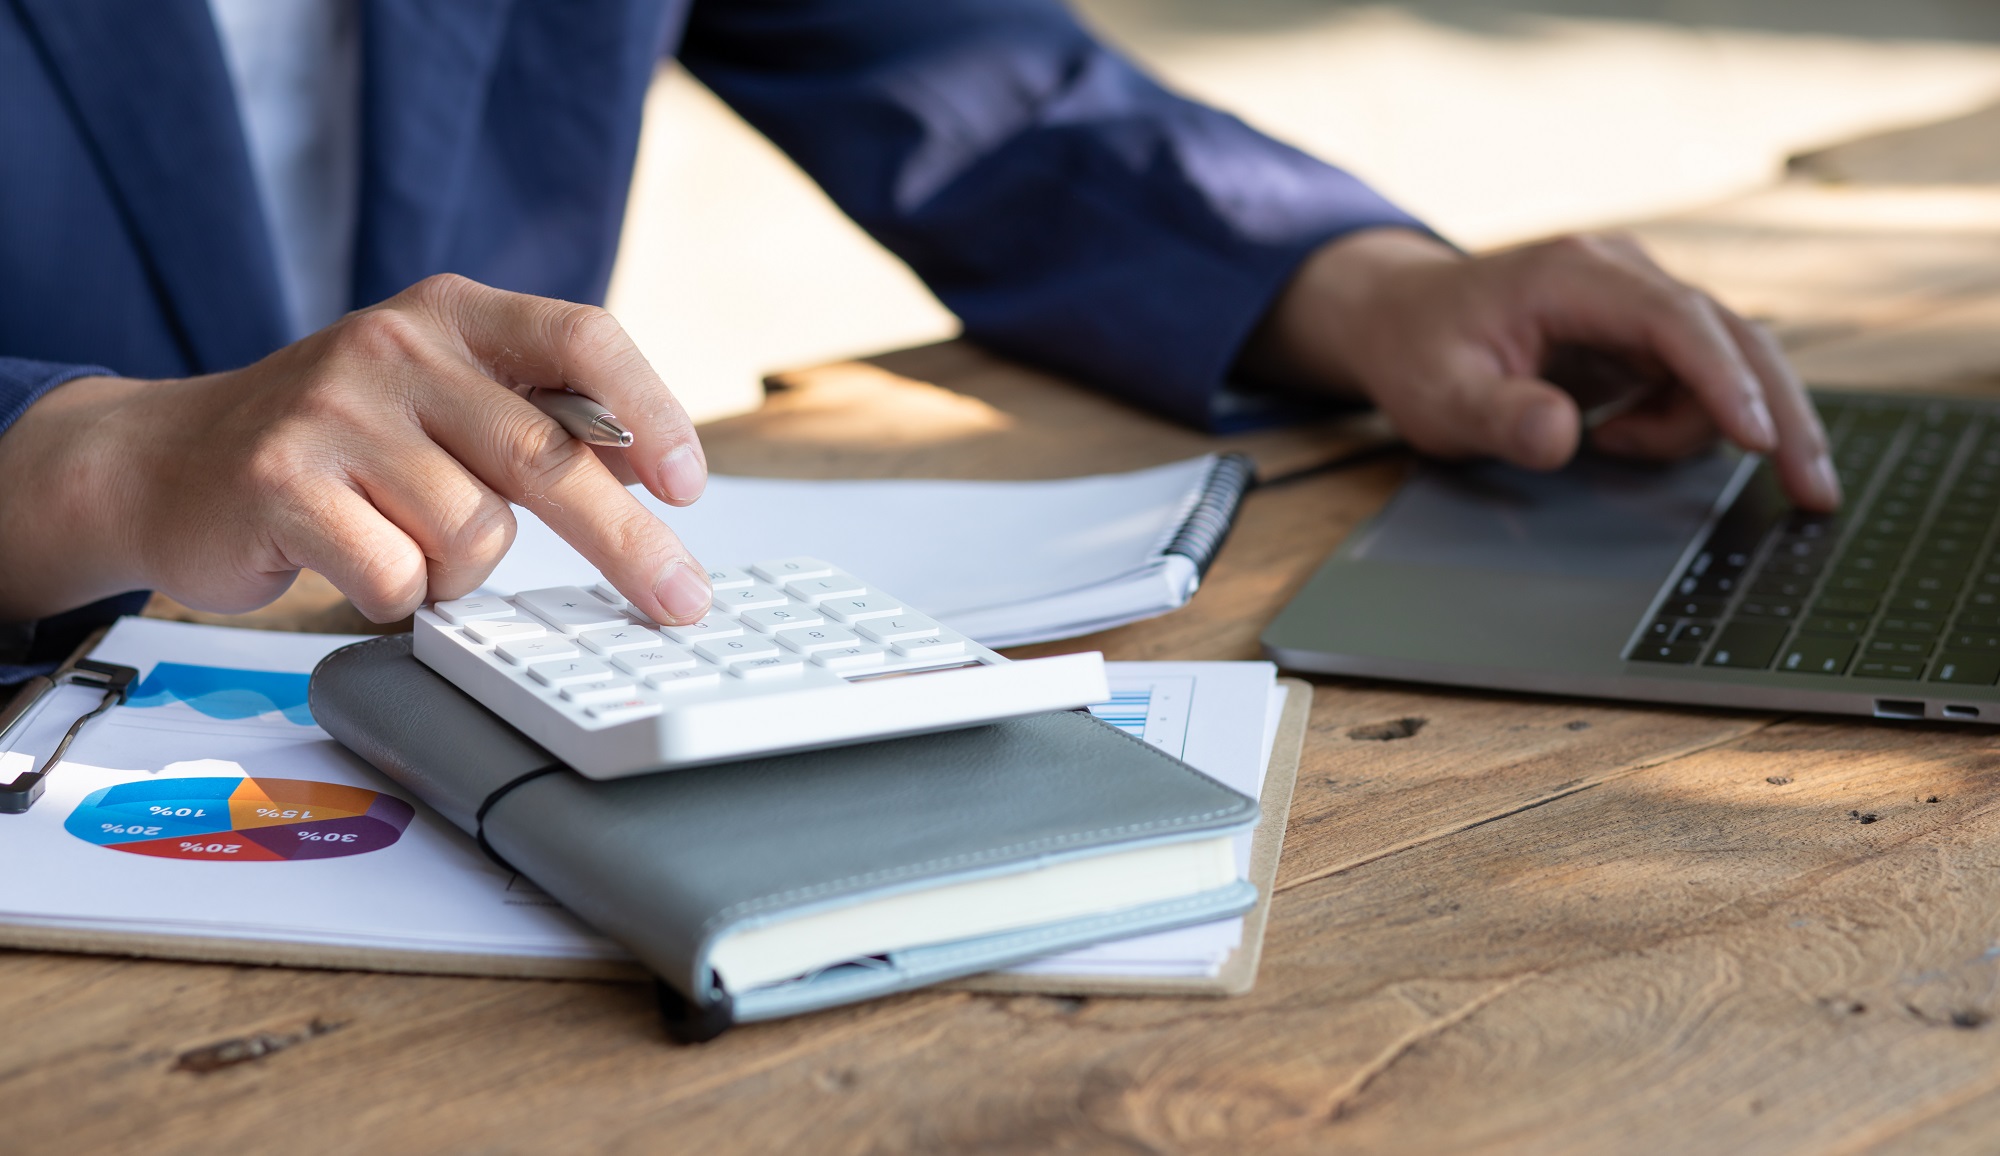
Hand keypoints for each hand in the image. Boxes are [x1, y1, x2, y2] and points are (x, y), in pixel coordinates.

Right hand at [0, 275, 713, 622]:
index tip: (689, 486)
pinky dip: (397, 594)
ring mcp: (334, 412)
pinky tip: (356, 560)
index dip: (650, 412)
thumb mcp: (438, 397)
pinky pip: (399, 577)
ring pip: (475, 535)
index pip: (582, 339)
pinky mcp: (283, 484)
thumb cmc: (334, 442)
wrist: (163, 462)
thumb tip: (654, 478)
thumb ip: (533, 419)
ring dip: (460, 569)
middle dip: (628, 544)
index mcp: (453, 313)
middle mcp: (397, 346)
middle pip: (548, 457)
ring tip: (406, 540)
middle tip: (679, 601)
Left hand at [1246, 228, 1840, 510]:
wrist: (1400, 315)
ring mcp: (1640, 302)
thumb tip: (1562, 436)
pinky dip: (1682, 423)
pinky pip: (1696, 383)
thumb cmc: (1418, 348)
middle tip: (1813, 492)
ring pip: (1726, 364)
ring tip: (1615, 447)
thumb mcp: (1436, 395)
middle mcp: (1622, 275)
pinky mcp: (1645, 334)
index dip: (1721, 380)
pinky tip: (1618, 438)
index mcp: (1573, 274)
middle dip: (1778, 415)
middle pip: (1733, 337)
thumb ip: (1496, 416)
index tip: (1757, 439)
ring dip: (1705, 426)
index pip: (1674, 321)